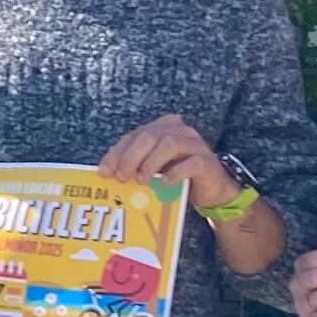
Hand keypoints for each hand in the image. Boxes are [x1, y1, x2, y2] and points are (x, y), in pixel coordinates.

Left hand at [96, 113, 233, 212]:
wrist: (211, 190)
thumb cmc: (177, 176)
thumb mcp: (152, 168)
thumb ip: (133, 164)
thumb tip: (105, 173)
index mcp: (163, 127)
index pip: (134, 135)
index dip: (117, 153)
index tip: (104, 173)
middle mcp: (179, 130)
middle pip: (150, 136)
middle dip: (131, 157)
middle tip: (122, 177)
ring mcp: (195, 144)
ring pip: (169, 144)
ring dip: (151, 163)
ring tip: (141, 180)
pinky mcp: (207, 162)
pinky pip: (191, 163)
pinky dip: (175, 173)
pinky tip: (165, 182)